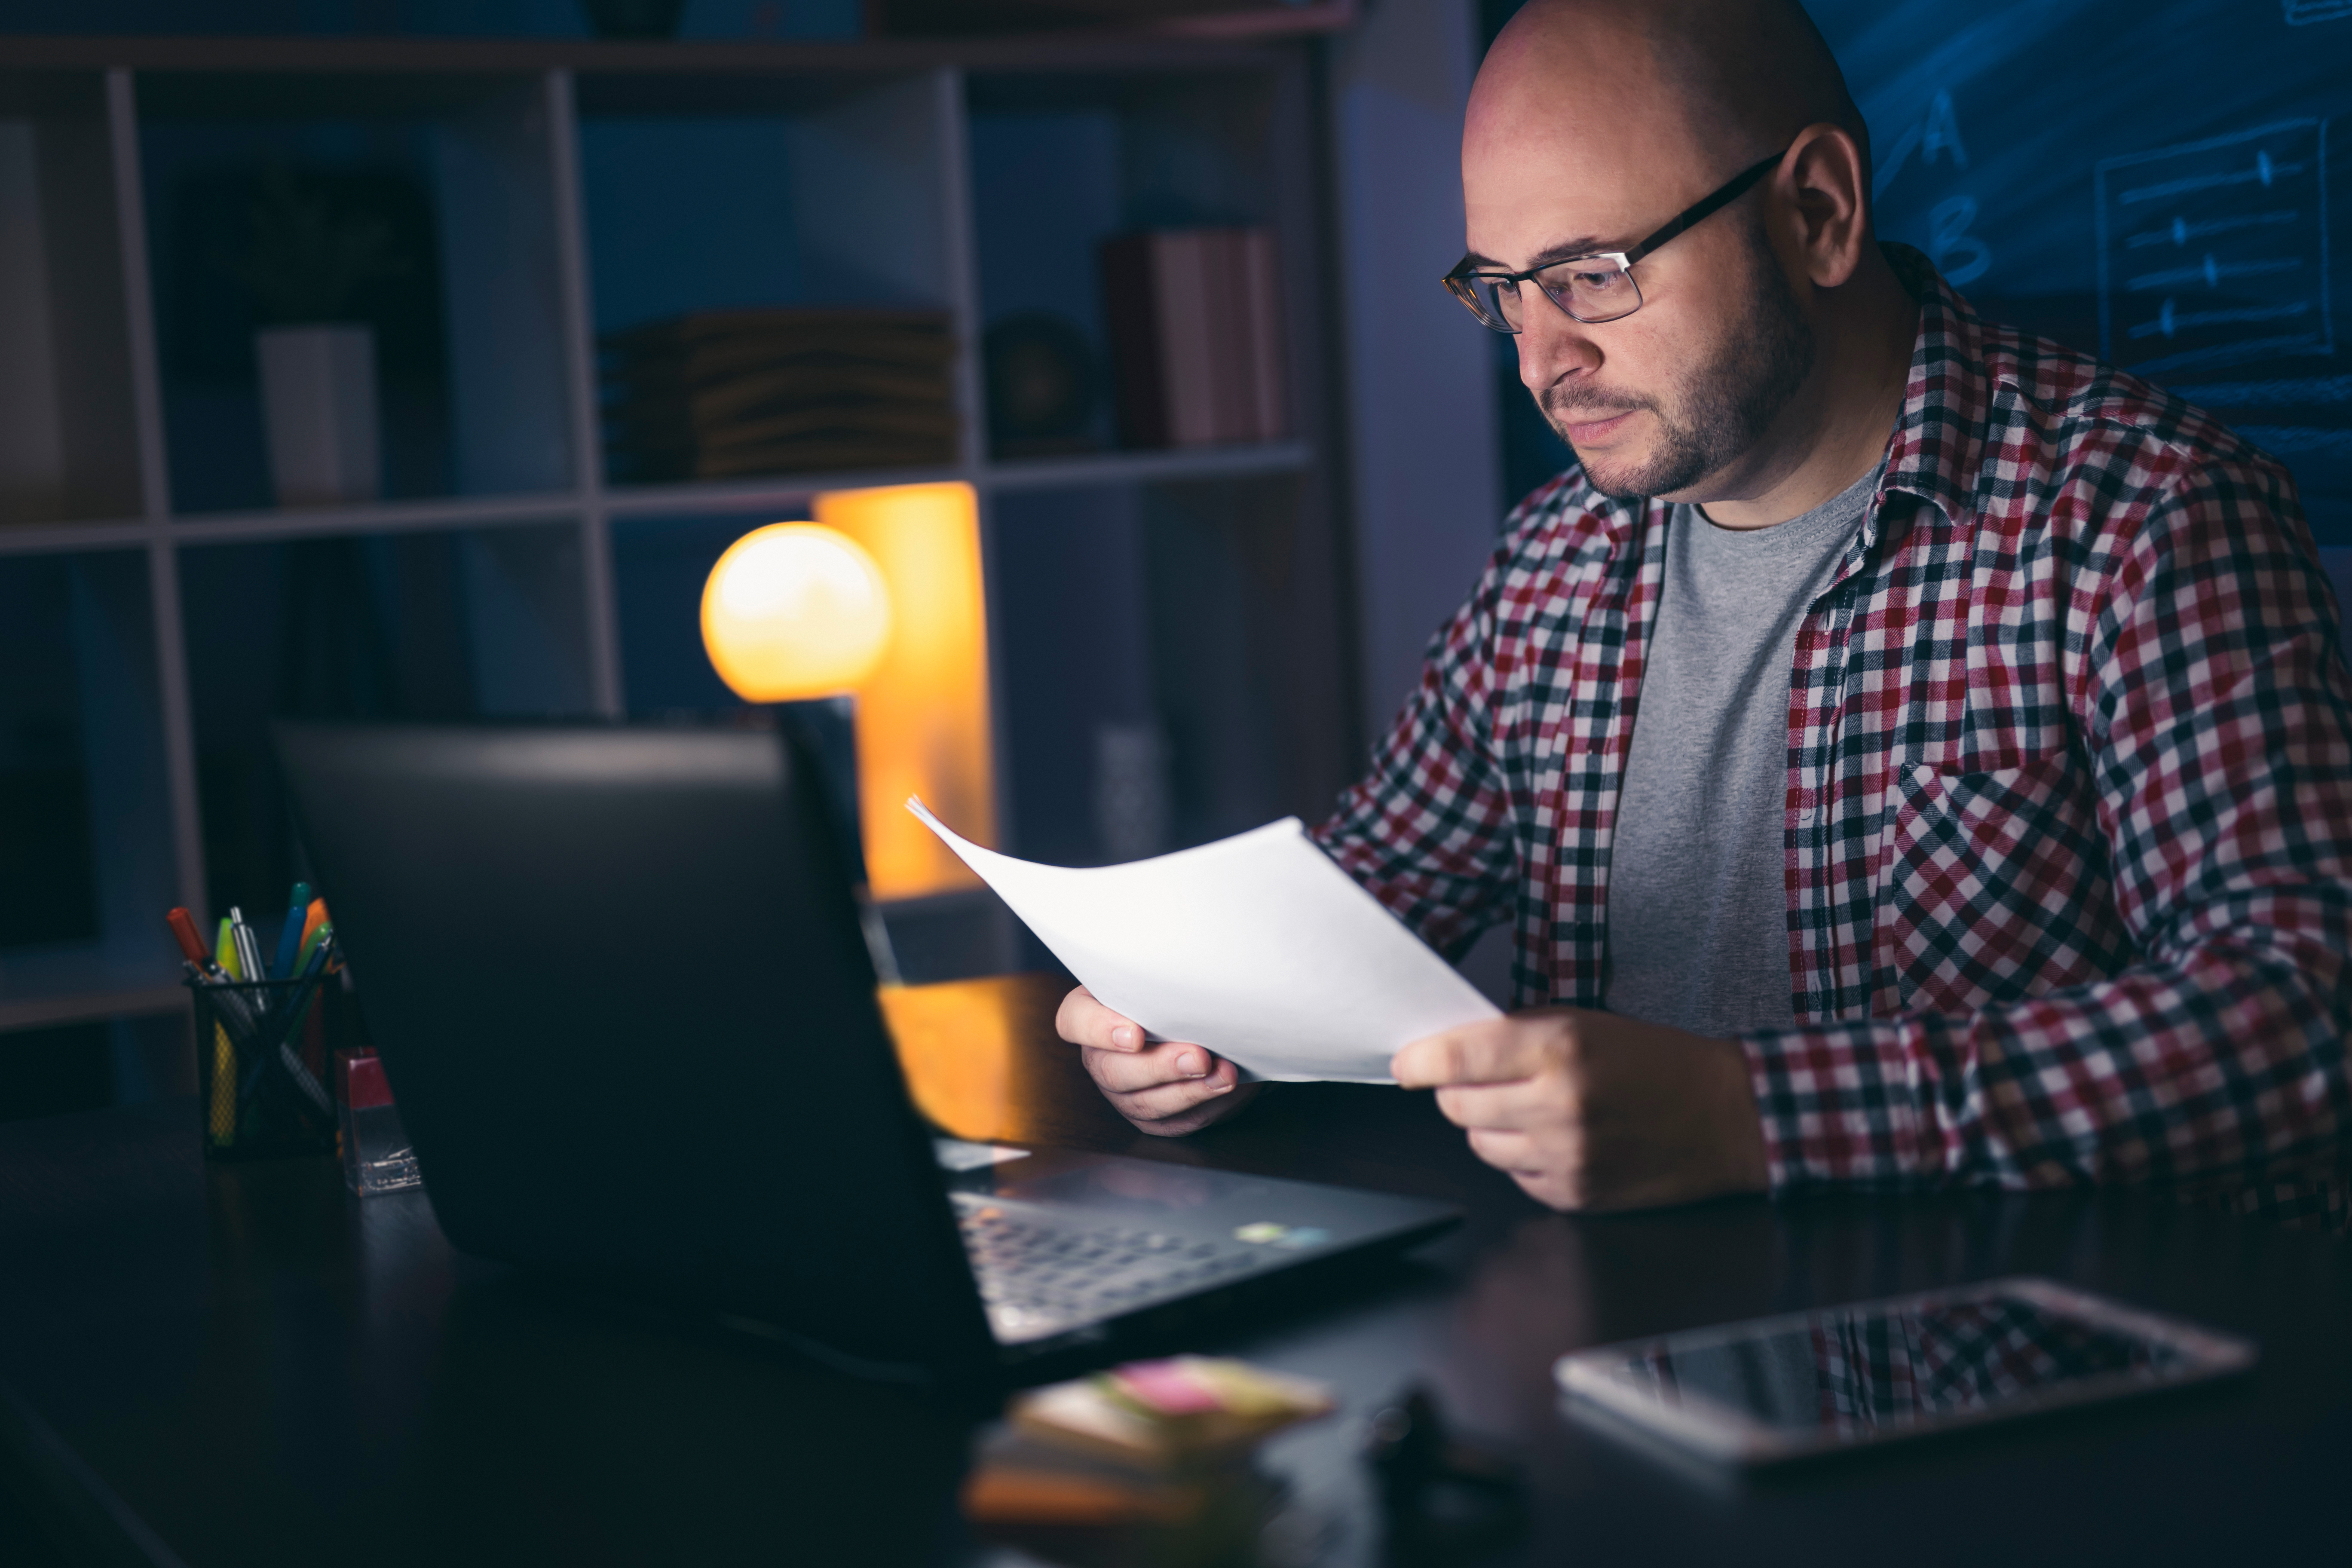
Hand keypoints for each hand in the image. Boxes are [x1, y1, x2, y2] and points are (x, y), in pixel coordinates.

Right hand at [1057, 986, 1260, 1136]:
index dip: (1098, 1030)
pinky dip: (1203, 1104)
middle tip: (1197, 1056)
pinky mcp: (1152, 1117)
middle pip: (1112, 1070)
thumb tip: (1192, 973)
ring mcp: (1123, 1092)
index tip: (1136, 1034)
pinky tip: (1224, 1087)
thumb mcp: (1168, 975)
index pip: (1074, 1021)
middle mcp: (1101, 1056)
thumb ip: (1165, 978)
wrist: (1208, 1027)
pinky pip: (1172, 1121)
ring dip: (1188, 1090)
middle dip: (1159, 1066)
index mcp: (1093, 1012)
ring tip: (1223, 1075)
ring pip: (1143, 1102)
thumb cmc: (1178, 992)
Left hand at [1390, 1007, 1767, 1211]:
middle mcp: (1558, 1104)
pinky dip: (1521, 1157)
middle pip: (1458, 1106)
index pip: (1458, 1058)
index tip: (1406, 1064)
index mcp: (1561, 1049)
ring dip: (1488, 1125)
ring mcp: (1565, 1156)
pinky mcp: (1574, 1194)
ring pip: (1479, 1144)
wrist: (1724, 1116)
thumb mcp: (1588, 1022)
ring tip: (1528, 1108)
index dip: (1419, 1061)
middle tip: (1482, 1080)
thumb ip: (1518, 1034)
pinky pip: (1514, 1175)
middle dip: (1458, 1091)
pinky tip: (1554, 1139)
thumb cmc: (1657, 1061)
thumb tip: (1451, 1052)